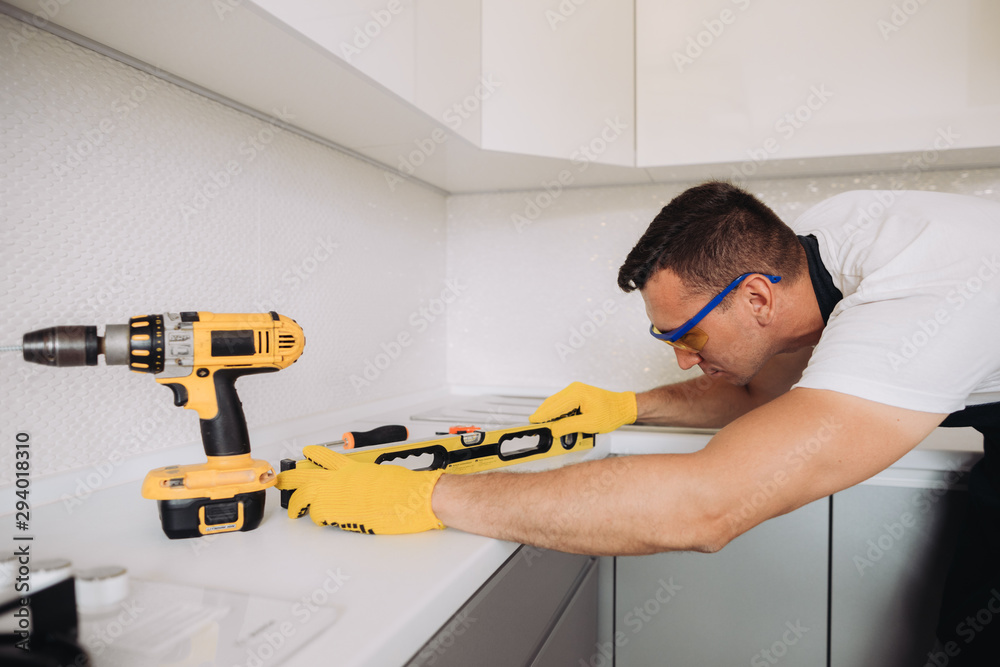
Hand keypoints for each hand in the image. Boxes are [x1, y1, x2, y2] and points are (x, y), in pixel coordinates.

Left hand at [276, 445, 444, 534]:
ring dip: (296, 503)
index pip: (324, 456)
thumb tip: (360, 485)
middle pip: (305, 475)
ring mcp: (336, 494)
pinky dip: (316, 517)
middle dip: (290, 478)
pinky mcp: (337, 511)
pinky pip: (317, 515)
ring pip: (304, 495)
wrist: (410, 498)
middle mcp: (340, 478)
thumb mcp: (381, 474)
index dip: (312, 455)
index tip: (305, 454)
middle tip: (282, 480)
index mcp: (352, 466)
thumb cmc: (404, 488)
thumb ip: (364, 479)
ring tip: (292, 509)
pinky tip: (317, 519)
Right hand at [529, 382, 636, 437]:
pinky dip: (558, 413)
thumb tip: (553, 430)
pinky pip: (562, 404)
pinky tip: (558, 422)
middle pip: (551, 403)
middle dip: (543, 416)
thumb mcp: (589, 424)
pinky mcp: (577, 396)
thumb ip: (568, 426)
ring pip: (556, 404)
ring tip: (547, 427)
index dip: (541, 416)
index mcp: (576, 393)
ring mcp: (575, 391)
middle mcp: (574, 389)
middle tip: (536, 427)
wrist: (623, 407)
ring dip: (551, 415)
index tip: (532, 423)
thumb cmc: (611, 413)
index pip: (553, 406)